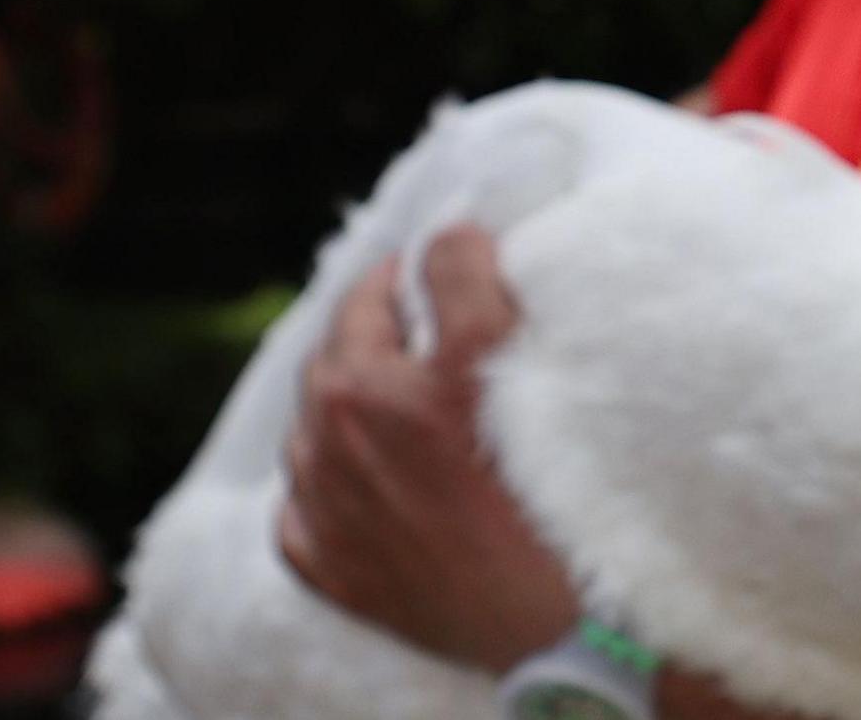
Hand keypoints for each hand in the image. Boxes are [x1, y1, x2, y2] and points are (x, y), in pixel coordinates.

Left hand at [278, 224, 578, 672]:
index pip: (381, 290)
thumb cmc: (547, 489)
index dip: (418, 269)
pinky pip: (300, 505)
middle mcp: (331, 444)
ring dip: (348, 397)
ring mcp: (324, 510)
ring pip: (313, 425)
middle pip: (338, 351)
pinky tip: (365, 475)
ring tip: (400, 394)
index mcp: (367, 388)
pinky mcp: (330, 568)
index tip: (447, 265)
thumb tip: (448, 237)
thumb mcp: (511, 361)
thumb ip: (469, 282)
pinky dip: (326, 479)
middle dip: (375, 326)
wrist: (560, 623)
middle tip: (424, 319)